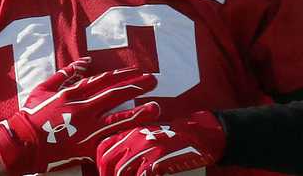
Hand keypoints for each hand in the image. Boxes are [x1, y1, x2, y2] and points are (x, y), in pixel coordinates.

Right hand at [0, 57, 160, 173]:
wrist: (22, 142)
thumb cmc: (32, 114)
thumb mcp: (44, 87)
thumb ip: (66, 74)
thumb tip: (86, 61)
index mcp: (73, 93)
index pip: (104, 80)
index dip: (123, 75)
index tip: (138, 71)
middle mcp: (82, 108)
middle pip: (115, 94)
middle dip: (136, 86)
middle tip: (154, 81)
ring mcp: (85, 128)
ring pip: (117, 118)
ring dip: (138, 111)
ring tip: (156, 107)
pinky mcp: (86, 147)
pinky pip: (108, 141)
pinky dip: (123, 136)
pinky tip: (139, 134)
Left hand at [96, 110, 225, 175]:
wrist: (201, 136)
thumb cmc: (175, 141)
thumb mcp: (150, 138)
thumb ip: (133, 147)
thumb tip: (119, 167)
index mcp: (131, 132)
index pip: (102, 148)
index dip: (101, 166)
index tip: (107, 175)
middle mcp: (135, 138)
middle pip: (107, 161)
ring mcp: (146, 148)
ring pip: (121, 171)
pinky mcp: (157, 159)